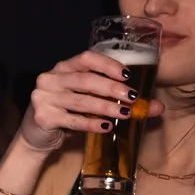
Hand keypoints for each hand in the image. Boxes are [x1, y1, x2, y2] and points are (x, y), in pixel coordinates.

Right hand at [17, 47, 160, 152]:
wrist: (37, 136)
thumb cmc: (68, 114)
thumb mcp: (90, 102)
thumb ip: (118, 101)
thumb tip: (157, 107)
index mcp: (63, 68)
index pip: (86, 58)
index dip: (108, 64)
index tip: (128, 75)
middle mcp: (50, 78)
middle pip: (85, 79)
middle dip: (112, 88)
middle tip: (133, 97)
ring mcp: (43, 97)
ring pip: (80, 100)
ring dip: (105, 107)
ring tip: (125, 114)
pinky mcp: (42, 117)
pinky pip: (71, 120)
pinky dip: (91, 124)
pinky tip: (106, 127)